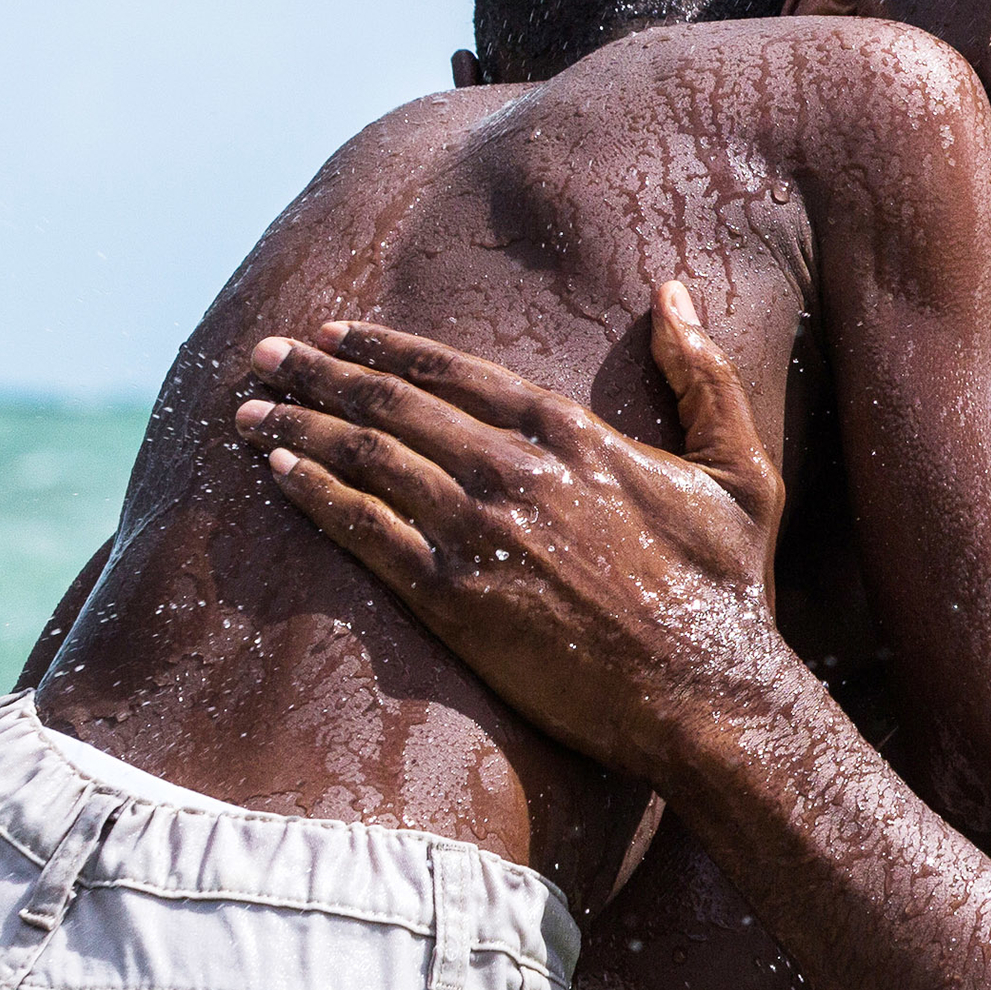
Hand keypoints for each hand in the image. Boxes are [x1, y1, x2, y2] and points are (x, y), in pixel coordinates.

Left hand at [234, 282, 793, 782]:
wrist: (707, 696)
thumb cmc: (729, 590)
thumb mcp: (742, 470)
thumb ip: (704, 375)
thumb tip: (673, 292)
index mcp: (576, 434)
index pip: (459, 372)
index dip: (389, 347)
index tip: (337, 333)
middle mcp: (517, 470)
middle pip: (394, 404)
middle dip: (320, 374)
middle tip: (266, 356)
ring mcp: (481, 533)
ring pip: (366, 458)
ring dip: (298, 427)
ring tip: (248, 411)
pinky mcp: (455, 598)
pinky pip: (364, 532)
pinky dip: (314, 495)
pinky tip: (277, 475)